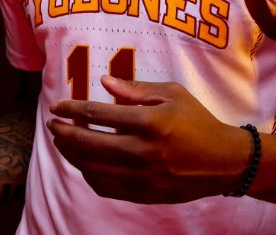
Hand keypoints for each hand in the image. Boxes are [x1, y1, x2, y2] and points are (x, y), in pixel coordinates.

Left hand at [48, 76, 249, 203]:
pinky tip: (84, 162)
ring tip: (63, 142)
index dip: (72, 109)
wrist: (223, 161)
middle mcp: (143, 151)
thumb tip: (103, 82)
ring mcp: (142, 176)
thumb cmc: (198, 121)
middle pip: (88, 144)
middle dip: (63, 133)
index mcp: (150, 121)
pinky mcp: (143, 194)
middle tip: (52, 124)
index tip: (57, 106)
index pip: (98, 114)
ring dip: (72, 155)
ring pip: (92, 168)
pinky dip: (88, 174)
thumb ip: (136, 89)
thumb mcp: (172, 93)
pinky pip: (104, 187)